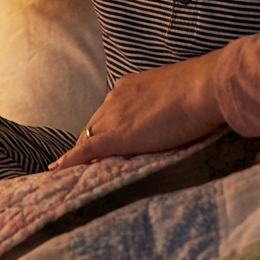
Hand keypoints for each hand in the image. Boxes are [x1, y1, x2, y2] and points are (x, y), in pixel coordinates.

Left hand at [50, 52, 225, 169]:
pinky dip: (70, 161)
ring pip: (89, 138)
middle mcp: (115, 99)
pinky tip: (56, 170)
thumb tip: (180, 115)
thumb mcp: (179, 95)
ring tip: (72, 172)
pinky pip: (85, 150)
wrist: (203, 88)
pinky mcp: (117, 136)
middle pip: (94, 125)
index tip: (104, 139)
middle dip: (89, 142)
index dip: (106, 128)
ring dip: (82, 154)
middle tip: (86, 162)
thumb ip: (170, 106)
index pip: (110, 112)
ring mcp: (114, 117)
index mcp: (129, 87)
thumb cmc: (202, 90)